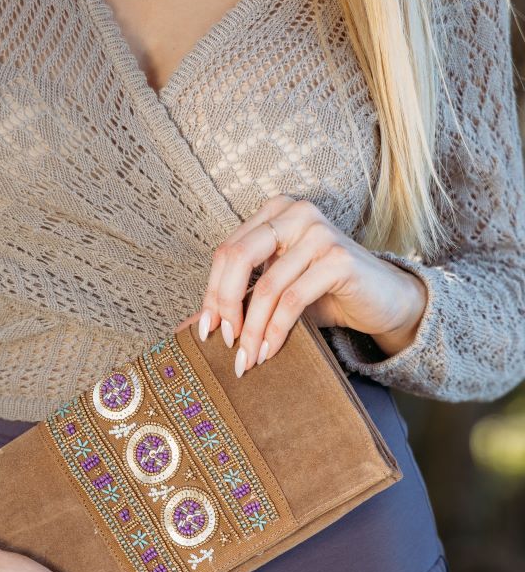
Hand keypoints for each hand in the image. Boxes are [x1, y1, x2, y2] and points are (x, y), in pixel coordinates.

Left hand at [182, 194, 427, 375]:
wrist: (383, 300)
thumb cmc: (326, 294)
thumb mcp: (277, 293)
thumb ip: (239, 300)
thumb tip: (189, 325)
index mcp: (276, 212)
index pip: (227, 251)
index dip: (211, 293)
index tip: (205, 331)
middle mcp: (296, 213)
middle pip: (238, 258)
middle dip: (224, 306)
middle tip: (224, 342)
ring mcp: (319, 233)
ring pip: (266, 287)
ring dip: (252, 330)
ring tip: (247, 359)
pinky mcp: (339, 260)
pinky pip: (292, 300)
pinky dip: (276, 331)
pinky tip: (270, 351)